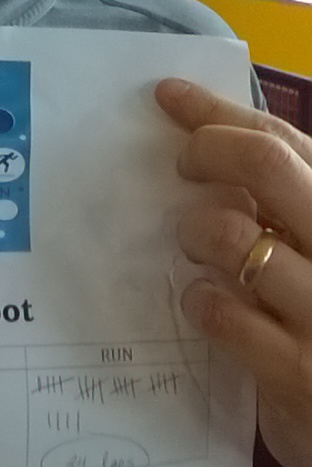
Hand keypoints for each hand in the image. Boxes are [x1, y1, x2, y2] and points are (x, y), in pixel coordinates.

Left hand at [155, 77, 311, 466]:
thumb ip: (278, 200)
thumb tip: (203, 134)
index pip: (282, 137)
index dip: (218, 112)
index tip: (169, 96)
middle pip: (266, 163)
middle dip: (208, 150)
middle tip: (182, 166)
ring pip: (231, 233)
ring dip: (194, 231)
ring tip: (195, 246)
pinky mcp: (296, 370)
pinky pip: (221, 311)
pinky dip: (199, 298)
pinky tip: (201, 300)